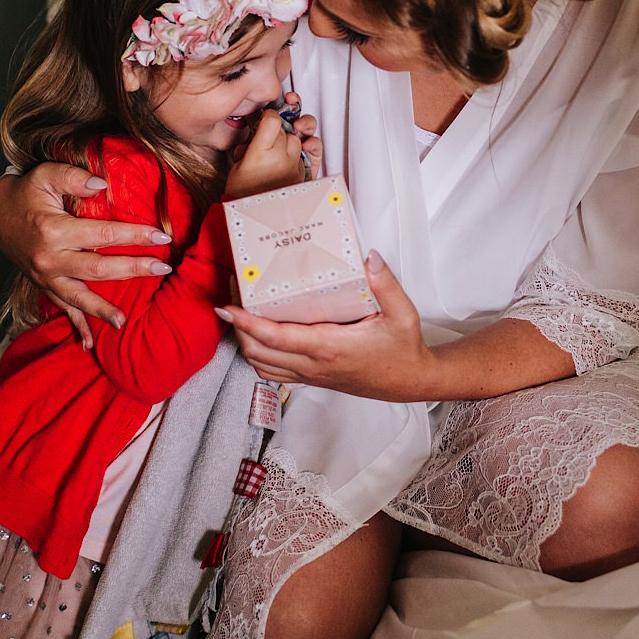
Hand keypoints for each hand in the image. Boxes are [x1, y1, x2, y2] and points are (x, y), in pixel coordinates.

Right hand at [0, 161, 173, 344]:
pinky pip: (62, 308)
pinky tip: (89, 343)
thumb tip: (102, 184)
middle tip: (163, 268)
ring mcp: (45, 277)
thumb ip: (73, 177)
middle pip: (98, 269)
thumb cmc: (25, 193)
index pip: (103, 235)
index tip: (161, 236)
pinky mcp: (43, 286)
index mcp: (53, 230)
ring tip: (125, 321)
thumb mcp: (45, 174)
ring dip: (103, 310)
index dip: (134, 236)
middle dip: (134, 269)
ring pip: (79, 298)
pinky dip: (76, 326)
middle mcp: (49, 259)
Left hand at [216, 253, 435, 399]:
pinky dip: (259, 355)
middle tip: (230, 298)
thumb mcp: (402, 313)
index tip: (229, 307)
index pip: (277, 338)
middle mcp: (314, 365)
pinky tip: (260, 336)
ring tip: (239, 315)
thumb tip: (369, 257)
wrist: (410, 381)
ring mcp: (311, 375)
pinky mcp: (313, 379)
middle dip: (237, 328)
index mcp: (329, 348)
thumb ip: (386, 284)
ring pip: (262, 366)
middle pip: (259, 353)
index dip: (247, 323)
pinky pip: (275, 372)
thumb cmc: (403, 349)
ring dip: (245, 342)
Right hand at [225, 109, 308, 199]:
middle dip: (278, 129)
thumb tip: (255, 136)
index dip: (268, 116)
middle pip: (286, 128)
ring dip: (291, 139)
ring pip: (299, 139)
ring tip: (282, 144)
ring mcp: (295, 165)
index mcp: (260, 153)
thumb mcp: (237, 166)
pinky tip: (301, 148)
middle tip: (269, 136)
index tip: (264, 118)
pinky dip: (303, 150)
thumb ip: (248, 147)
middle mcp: (281, 157)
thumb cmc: (244, 194)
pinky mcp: (305, 174)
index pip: (272, 119)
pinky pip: (310, 152)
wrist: (258, 216)